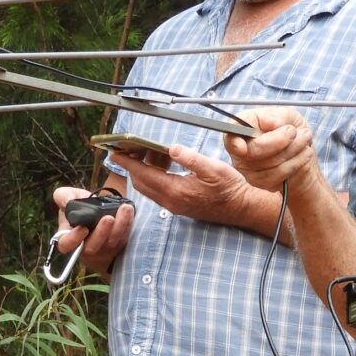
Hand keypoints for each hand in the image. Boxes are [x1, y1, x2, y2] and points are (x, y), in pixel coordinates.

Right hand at [50, 184, 132, 274]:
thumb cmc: (80, 208)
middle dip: (102, 232)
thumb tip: (67, 202)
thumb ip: (63, 196)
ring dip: (120, 226)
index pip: (66, 245)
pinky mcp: (118, 245)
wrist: (98, 212)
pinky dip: (128, 224)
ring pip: (112, 242)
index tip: (83, 228)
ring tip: (125, 209)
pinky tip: (130, 211)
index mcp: (68, 237)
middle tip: (108, 218)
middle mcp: (85, 246)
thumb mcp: (69, 198)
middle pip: (93, 246)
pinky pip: (124, 237)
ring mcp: (103, 248)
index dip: (74, 239)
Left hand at [113, 140, 254, 225]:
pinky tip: (167, 163)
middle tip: (136, 147)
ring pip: (148, 187)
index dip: (127, 162)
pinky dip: (155, 176)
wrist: (241, 208)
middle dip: (134, 164)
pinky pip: (158, 190)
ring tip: (156, 152)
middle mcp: (170, 202)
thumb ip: (191, 158)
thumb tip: (172, 148)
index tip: (114, 152)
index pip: (143, 175)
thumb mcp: (213, 168)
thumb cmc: (229, 188)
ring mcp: (173, 206)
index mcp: (176, 191)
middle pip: (141, 182)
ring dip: (146, 169)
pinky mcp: (178, 206)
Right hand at [225, 108, 322, 193]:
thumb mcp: (288, 115)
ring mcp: (247, 167)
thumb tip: (270, 122)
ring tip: (305, 138)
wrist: (302, 152)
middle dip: (279, 140)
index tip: (242, 147)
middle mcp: (239, 148)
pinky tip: (304, 154)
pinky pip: (277, 175)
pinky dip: (295, 163)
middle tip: (294, 131)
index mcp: (240, 126)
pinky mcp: (258, 182)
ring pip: (268, 163)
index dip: (235, 142)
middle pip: (253, 150)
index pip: (231, 134)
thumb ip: (278, 116)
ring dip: (293, 149)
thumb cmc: (290, 129)